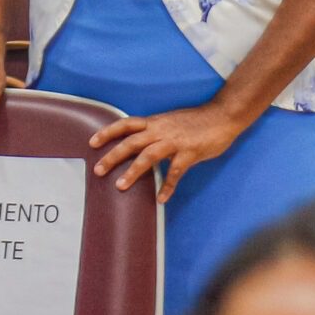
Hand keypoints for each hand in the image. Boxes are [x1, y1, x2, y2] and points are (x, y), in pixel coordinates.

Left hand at [88, 104, 241, 201]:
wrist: (223, 115)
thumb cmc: (198, 120)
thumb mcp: (172, 121)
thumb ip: (158, 132)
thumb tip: (144, 143)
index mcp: (156, 122)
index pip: (126, 124)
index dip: (108, 132)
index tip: (92, 142)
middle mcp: (161, 130)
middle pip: (131, 141)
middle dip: (113, 155)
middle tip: (97, 169)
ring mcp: (175, 141)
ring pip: (148, 156)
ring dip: (133, 171)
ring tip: (120, 186)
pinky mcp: (190, 152)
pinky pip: (175, 172)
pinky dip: (167, 186)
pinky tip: (161, 198)